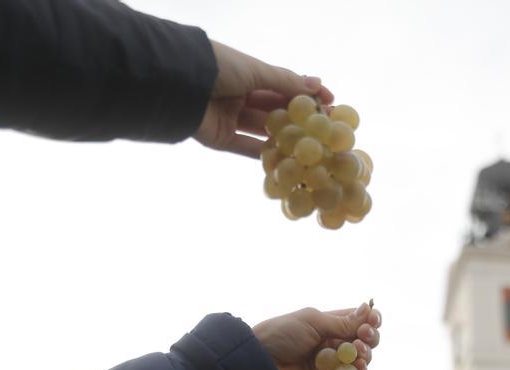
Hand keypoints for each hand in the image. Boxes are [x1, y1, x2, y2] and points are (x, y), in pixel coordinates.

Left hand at [194, 41, 333, 158]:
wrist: (179, 83)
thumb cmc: (219, 68)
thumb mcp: (255, 71)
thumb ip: (285, 81)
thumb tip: (316, 86)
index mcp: (248, 75)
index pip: (283, 85)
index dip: (307, 94)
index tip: (330, 102)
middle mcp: (240, 95)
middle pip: (275, 109)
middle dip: (300, 118)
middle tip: (326, 129)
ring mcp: (230, 118)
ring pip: (263, 130)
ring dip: (286, 137)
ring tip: (312, 146)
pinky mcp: (220, 139)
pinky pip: (246, 148)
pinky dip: (264, 154)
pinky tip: (288, 160)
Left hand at [252, 303, 381, 369]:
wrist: (261, 366)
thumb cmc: (280, 336)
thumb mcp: (312, 321)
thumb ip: (342, 321)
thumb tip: (368, 310)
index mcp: (327, 326)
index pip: (357, 322)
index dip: (369, 321)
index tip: (373, 321)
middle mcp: (332, 346)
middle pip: (363, 342)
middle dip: (369, 338)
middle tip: (364, 337)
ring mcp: (332, 368)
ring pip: (360, 363)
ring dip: (365, 356)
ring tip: (358, 353)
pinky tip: (357, 368)